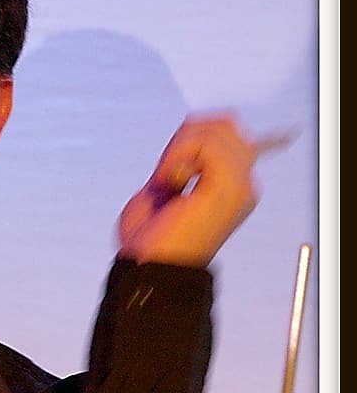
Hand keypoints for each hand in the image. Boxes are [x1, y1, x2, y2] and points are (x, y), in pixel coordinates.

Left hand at [117, 114, 273, 266]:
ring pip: (218, 128)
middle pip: (225, 124)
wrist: (148, 269)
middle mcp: (243, 187)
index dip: (191, 139)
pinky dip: (179, 156)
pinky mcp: (231, 187)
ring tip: (168, 182)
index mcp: (231, 187)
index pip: (227, 132)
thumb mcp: (162, 186)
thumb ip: (182, 158)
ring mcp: (241, 187)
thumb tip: (192, 128)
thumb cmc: (148, 239)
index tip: (167, 175)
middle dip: (187, 139)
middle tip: (166, 176)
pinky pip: (208, 143)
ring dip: (180, 149)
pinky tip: (171, 183)